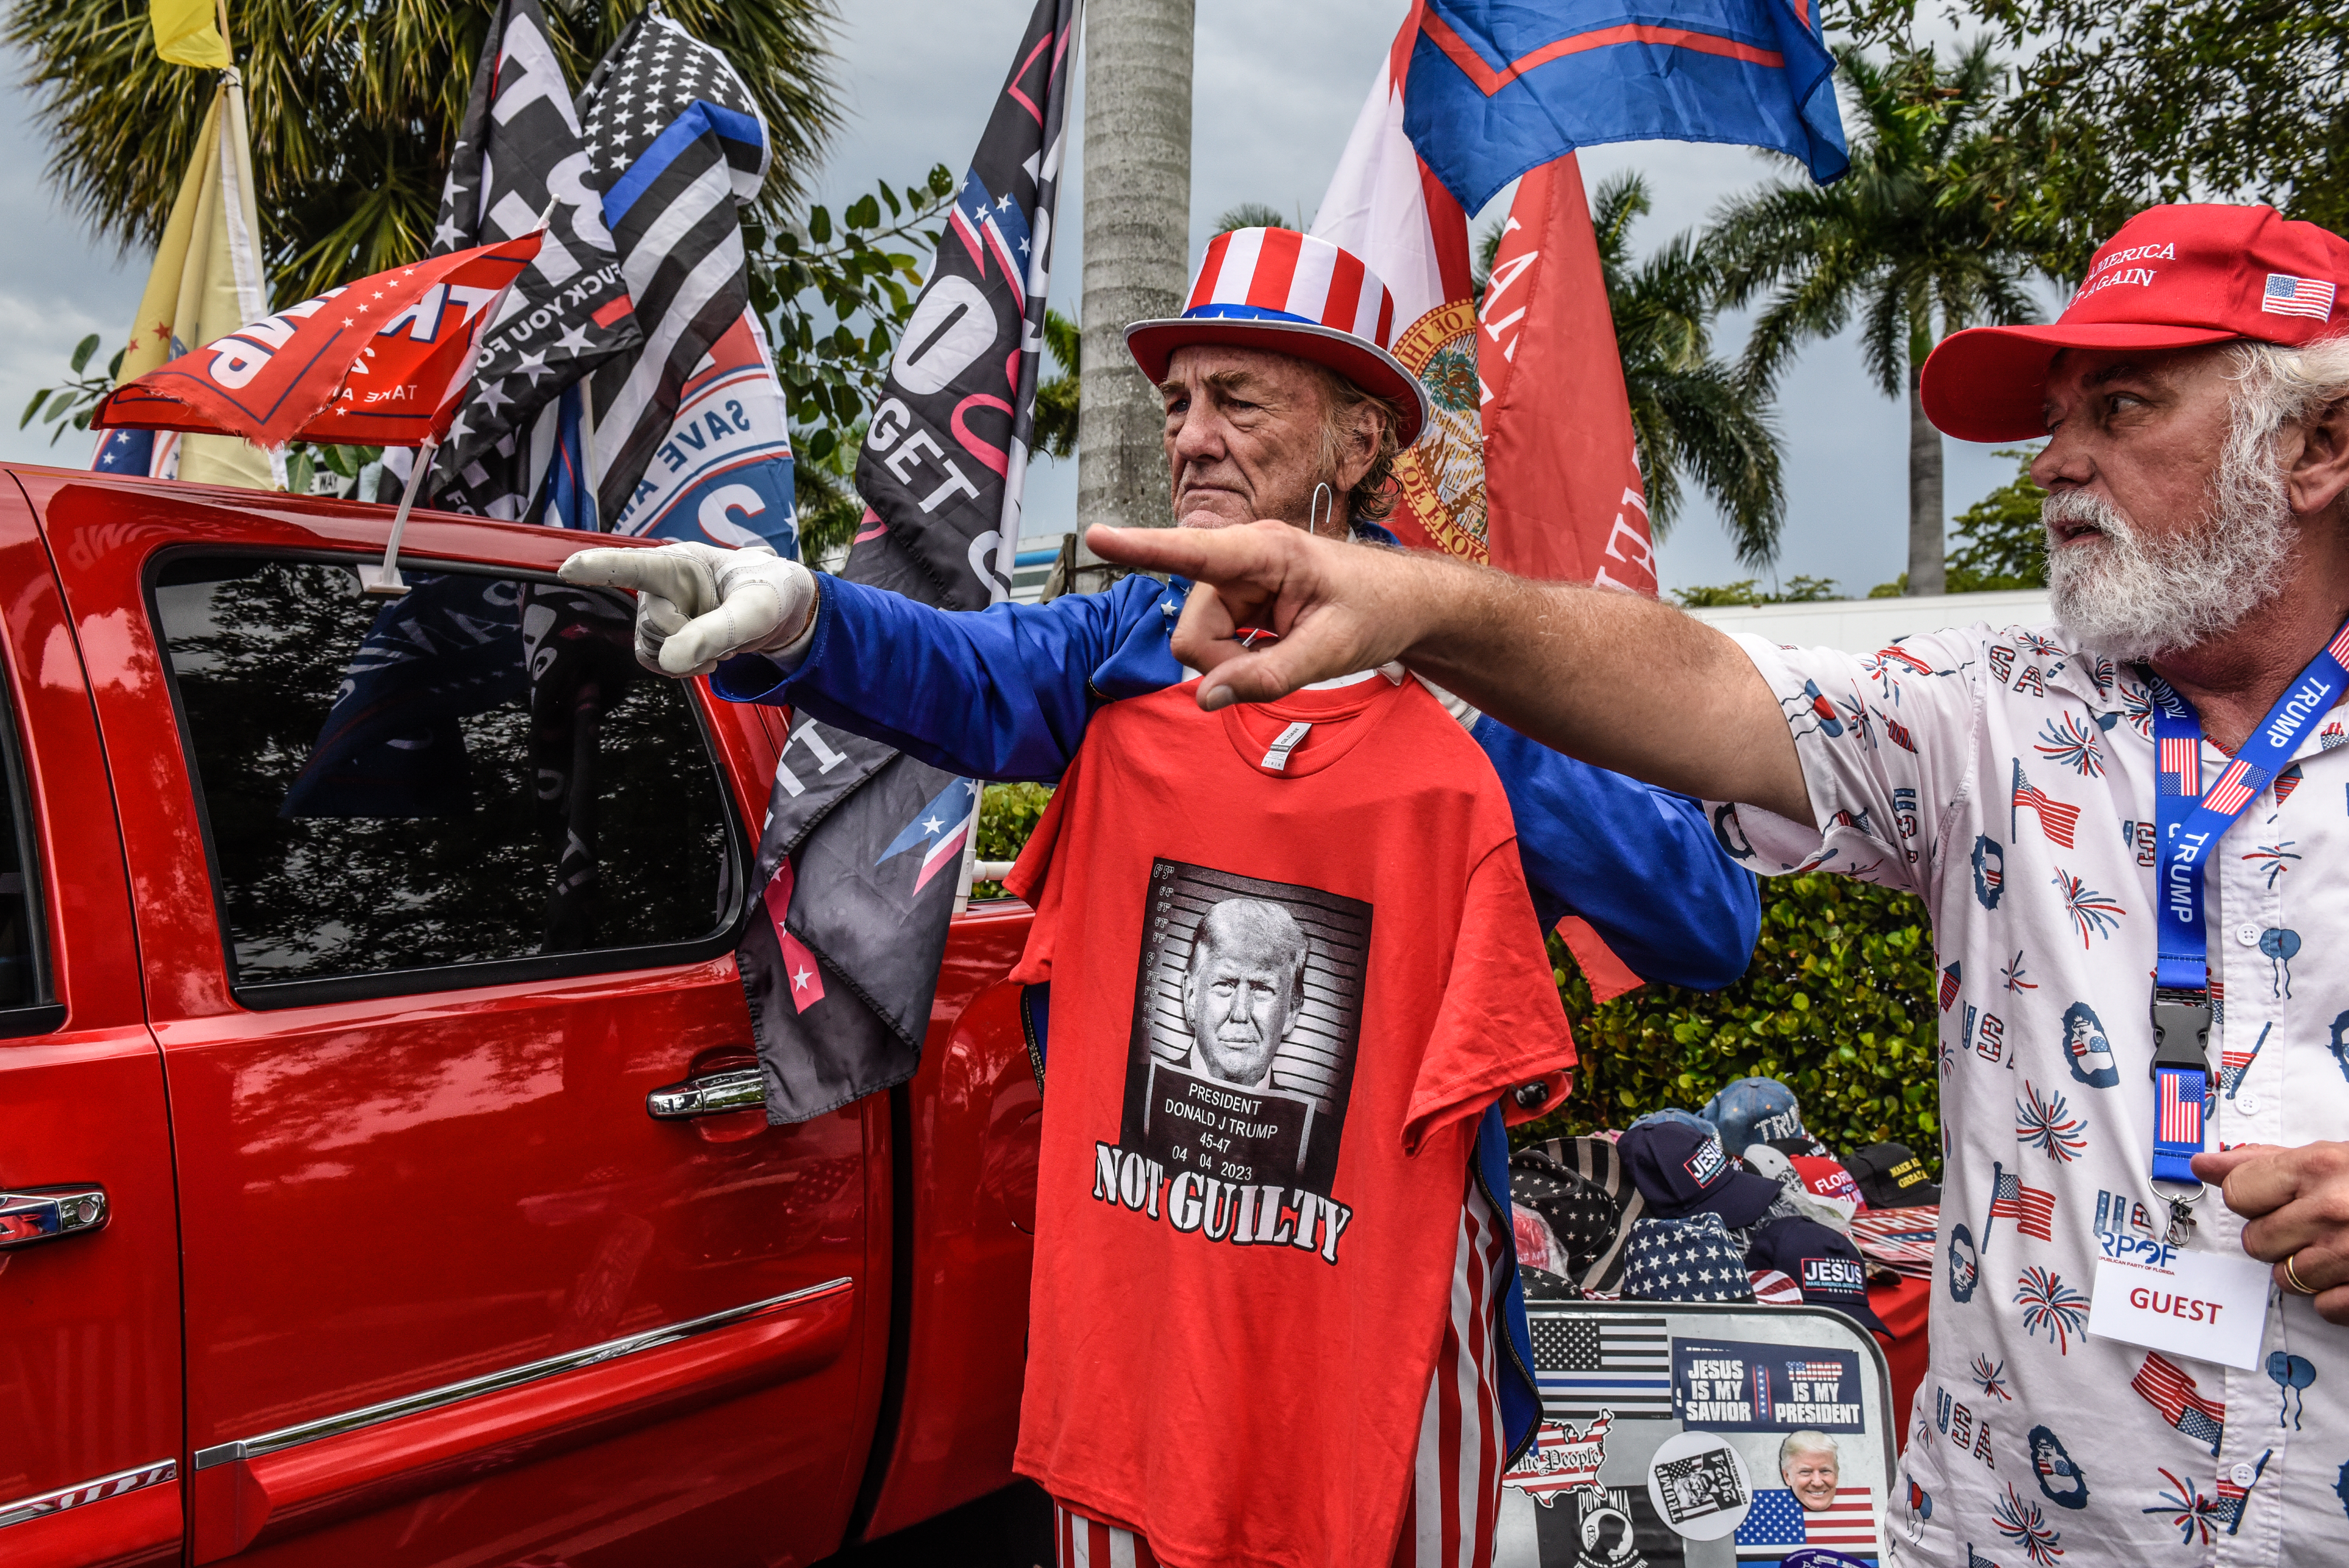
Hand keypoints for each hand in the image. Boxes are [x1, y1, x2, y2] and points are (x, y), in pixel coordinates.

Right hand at [559, 541, 817, 676]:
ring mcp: (660, 608)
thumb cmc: (771, 593)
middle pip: (649, 623)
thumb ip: (715, 632)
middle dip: (689, 638)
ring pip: (650, 646)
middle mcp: (661, 583)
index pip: (633, 564)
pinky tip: (708, 657)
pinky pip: (654, 660)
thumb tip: (670, 660)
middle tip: (729, 637)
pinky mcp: (664, 633)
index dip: (599, 566)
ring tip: (724, 645)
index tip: (569, 568)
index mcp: (681, 561)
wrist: (786, 611)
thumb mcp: (755, 611)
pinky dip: (681, 667)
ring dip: (689, 656)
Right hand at [1083, 520, 1444, 709]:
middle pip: (1192, 628)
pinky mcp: (1239, 597)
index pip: (1193, 551)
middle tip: (1276, 667)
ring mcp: (1238, 578)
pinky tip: (1273, 647)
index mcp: (1266, 550)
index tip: (1096, 536)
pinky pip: (1212, 641)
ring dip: (1232, 662)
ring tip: (1283, 652)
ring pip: (1197, 640)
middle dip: (1222, 661)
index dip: (1140, 547)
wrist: (1404, 602)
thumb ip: (1268, 677)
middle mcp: (1242, 556)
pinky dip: (1237, 657)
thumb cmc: (1375, 612)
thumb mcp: (1331, 652)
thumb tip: (1205, 698)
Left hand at [2194, 1142, 2348, 1322]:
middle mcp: (2332, 1209)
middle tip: (2313, 1225)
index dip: (2253, 1200)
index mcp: (2319, 1166)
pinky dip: (2337, 1296)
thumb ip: (2265, 1161)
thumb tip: (2204, 1164)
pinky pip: (2325, 1307)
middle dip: (2279, 1237)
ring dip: (2307, 1268)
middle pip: (2257, 1240)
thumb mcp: (2332, 1156)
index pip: (2238, 1194)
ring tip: (2340, 1246)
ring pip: (2287, 1278)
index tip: (2273, 1200)